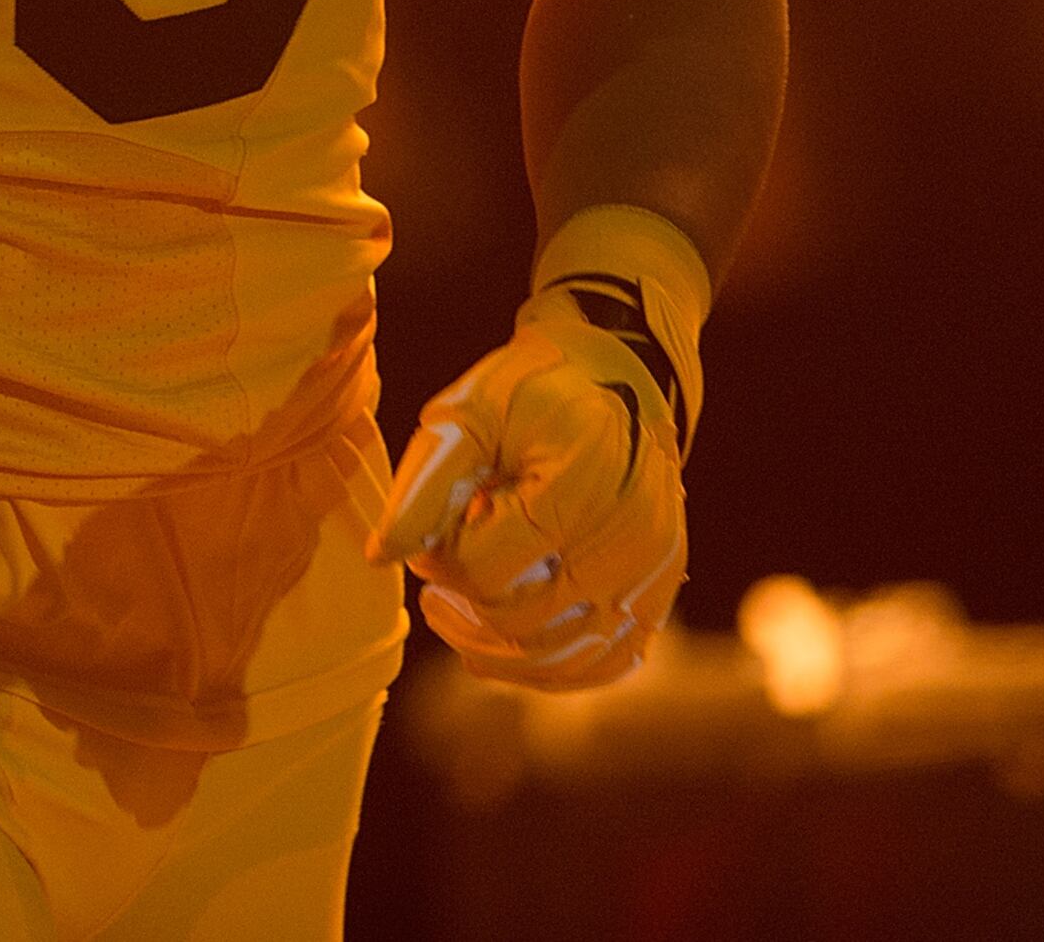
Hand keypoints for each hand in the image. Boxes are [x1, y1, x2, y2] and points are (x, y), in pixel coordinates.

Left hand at [378, 205, 706, 690]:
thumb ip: (423, 486)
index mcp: (576, 487)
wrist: (617, 374)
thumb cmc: (531, 391)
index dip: (439, 559)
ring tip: (457, 609)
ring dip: (495, 648)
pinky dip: (550, 668)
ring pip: (560, 659)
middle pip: (518, 622)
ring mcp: (651, 573)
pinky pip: (605, 662)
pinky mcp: (661, 591)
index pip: (483, 572)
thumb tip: (382, 555)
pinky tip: (506, 643)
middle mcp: (627, 540)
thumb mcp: (465, 414)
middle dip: (464, 598)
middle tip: (443, 560)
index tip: (433, 526)